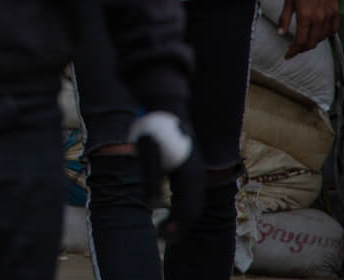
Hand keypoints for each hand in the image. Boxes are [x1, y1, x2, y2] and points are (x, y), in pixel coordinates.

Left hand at [130, 111, 203, 244]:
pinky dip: (180, 205)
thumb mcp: (147, 151)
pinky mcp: (187, 166)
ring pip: (192, 201)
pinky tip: (167, 210)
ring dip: (181, 216)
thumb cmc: (153, 127)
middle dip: (180, 225)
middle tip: (163, 238)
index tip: (164, 237)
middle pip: (193, 208)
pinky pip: (188, 192)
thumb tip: (150, 204)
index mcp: (190, 174)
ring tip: (165, 228)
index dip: (178, 226)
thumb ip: (150, 177)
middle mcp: (196, 174)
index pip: (190, 209)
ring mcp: (194, 170)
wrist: (165, 105)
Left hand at [279, 0, 338, 56]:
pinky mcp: (335, 12)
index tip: (288, 55)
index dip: (293, 51)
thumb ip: (284, 19)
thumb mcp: (288, 1)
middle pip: (312, 43)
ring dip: (313, 42)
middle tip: (294, 50)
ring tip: (305, 41)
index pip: (300, 41)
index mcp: (305, 16)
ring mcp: (328, 16)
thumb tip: (280, 34)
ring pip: (322, 38)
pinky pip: (333, 30)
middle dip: (302, 49)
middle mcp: (318, 19)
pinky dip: (326, 35)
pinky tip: (320, 34)